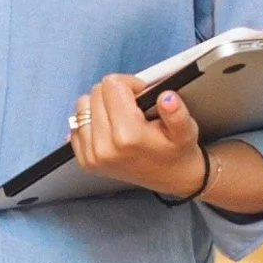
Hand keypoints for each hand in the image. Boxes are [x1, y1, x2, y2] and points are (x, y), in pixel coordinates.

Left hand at [71, 73, 207, 199]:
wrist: (171, 178)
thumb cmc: (177, 151)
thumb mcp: (186, 130)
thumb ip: (177, 113)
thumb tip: (166, 97)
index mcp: (128, 136)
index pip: (112, 84)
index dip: (130, 84)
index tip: (142, 95)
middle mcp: (104, 147)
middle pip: (96, 92)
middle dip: (116, 93)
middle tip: (134, 107)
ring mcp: (91, 155)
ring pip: (83, 104)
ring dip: (101, 104)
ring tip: (121, 116)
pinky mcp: (84, 160)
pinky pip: (76, 124)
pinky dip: (91, 120)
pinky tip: (110, 127)